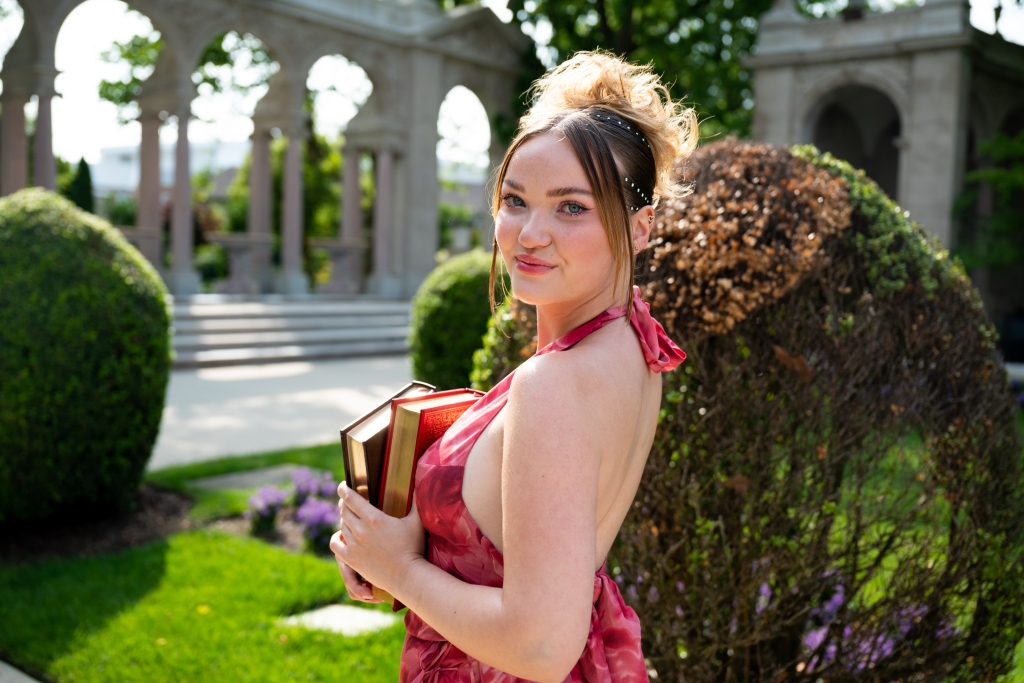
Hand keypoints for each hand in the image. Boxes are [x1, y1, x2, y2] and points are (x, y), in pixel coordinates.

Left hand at [330, 481, 425, 601]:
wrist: (407, 575)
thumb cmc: (413, 547)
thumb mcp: (416, 521)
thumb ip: (417, 501)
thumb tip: (421, 483)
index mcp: (373, 518)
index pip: (351, 498)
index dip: (344, 489)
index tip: (342, 485)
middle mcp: (360, 530)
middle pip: (344, 510)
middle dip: (344, 503)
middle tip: (348, 500)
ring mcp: (354, 546)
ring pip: (341, 526)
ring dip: (344, 519)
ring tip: (349, 517)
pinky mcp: (351, 560)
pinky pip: (335, 544)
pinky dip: (336, 538)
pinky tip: (341, 535)